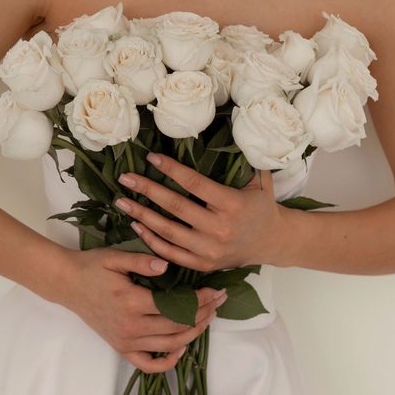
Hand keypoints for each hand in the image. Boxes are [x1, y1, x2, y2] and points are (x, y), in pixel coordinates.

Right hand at [61, 244, 227, 373]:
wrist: (67, 284)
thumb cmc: (92, 268)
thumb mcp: (115, 257)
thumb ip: (141, 261)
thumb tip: (167, 265)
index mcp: (131, 302)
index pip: (176, 306)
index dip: (199, 299)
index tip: (214, 289)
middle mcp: (131, 327)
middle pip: (178, 326)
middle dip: (203, 314)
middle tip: (219, 301)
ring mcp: (126, 341)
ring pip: (169, 345)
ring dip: (193, 333)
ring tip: (209, 317)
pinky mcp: (121, 348)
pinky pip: (148, 365)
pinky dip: (167, 361)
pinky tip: (181, 348)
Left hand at [113, 153, 283, 271]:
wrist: (272, 242)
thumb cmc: (261, 205)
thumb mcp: (260, 180)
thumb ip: (246, 158)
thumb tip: (232, 129)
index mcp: (232, 204)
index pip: (195, 184)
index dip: (171, 170)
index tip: (152, 158)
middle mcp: (219, 229)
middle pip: (175, 207)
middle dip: (147, 190)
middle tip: (126, 178)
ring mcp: (210, 250)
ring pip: (168, 232)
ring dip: (141, 216)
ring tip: (122, 201)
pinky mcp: (203, 264)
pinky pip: (171, 253)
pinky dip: (151, 240)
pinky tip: (137, 225)